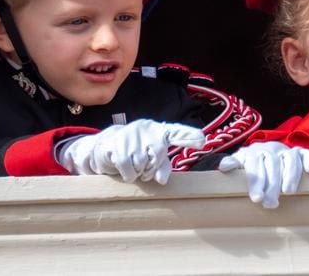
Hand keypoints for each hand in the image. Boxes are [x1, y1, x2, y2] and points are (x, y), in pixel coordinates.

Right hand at [56, 119, 205, 183]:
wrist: (107, 146)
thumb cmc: (137, 153)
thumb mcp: (153, 159)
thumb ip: (163, 167)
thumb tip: (161, 180)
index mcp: (160, 131)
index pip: (177, 132)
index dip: (189, 136)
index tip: (202, 140)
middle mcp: (147, 128)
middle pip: (158, 155)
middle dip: (151, 168)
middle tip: (145, 168)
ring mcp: (131, 134)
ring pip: (142, 163)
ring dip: (138, 172)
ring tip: (134, 166)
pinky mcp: (117, 143)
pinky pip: (128, 167)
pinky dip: (128, 174)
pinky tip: (125, 169)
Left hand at [218, 141, 308, 208]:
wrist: (263, 152)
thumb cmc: (250, 165)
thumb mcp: (240, 164)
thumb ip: (233, 164)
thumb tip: (223, 167)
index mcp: (254, 152)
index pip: (255, 164)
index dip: (256, 181)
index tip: (257, 199)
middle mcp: (270, 149)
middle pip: (272, 164)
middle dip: (272, 185)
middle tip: (271, 204)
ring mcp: (286, 151)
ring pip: (290, 158)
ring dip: (290, 175)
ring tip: (288, 193)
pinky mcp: (300, 153)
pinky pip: (307, 153)